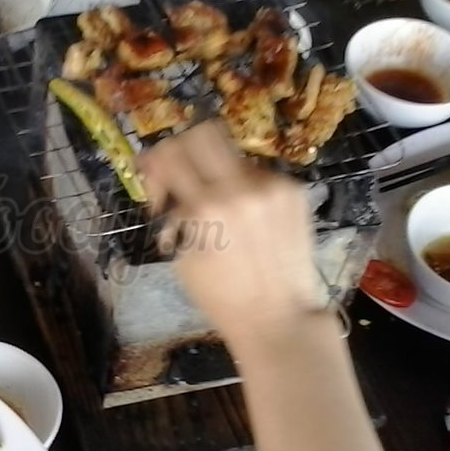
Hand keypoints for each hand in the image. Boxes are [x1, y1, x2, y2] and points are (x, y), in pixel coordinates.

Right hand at [137, 124, 330, 351]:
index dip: (155, 162)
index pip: (170, 152)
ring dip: (217, 172)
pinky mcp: (294, 190)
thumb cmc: (223, 299)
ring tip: (220, 208)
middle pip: (202, 133)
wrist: (281, 317)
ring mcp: (273, 186)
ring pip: (233, 154)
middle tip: (182, 176)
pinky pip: (259, 174)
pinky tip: (247, 218)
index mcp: (208, 207)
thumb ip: (175, 214)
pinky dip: (245, 188)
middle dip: (185, 150)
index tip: (156, 182)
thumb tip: (167, 185)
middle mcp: (242, 187)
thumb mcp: (183, 258)